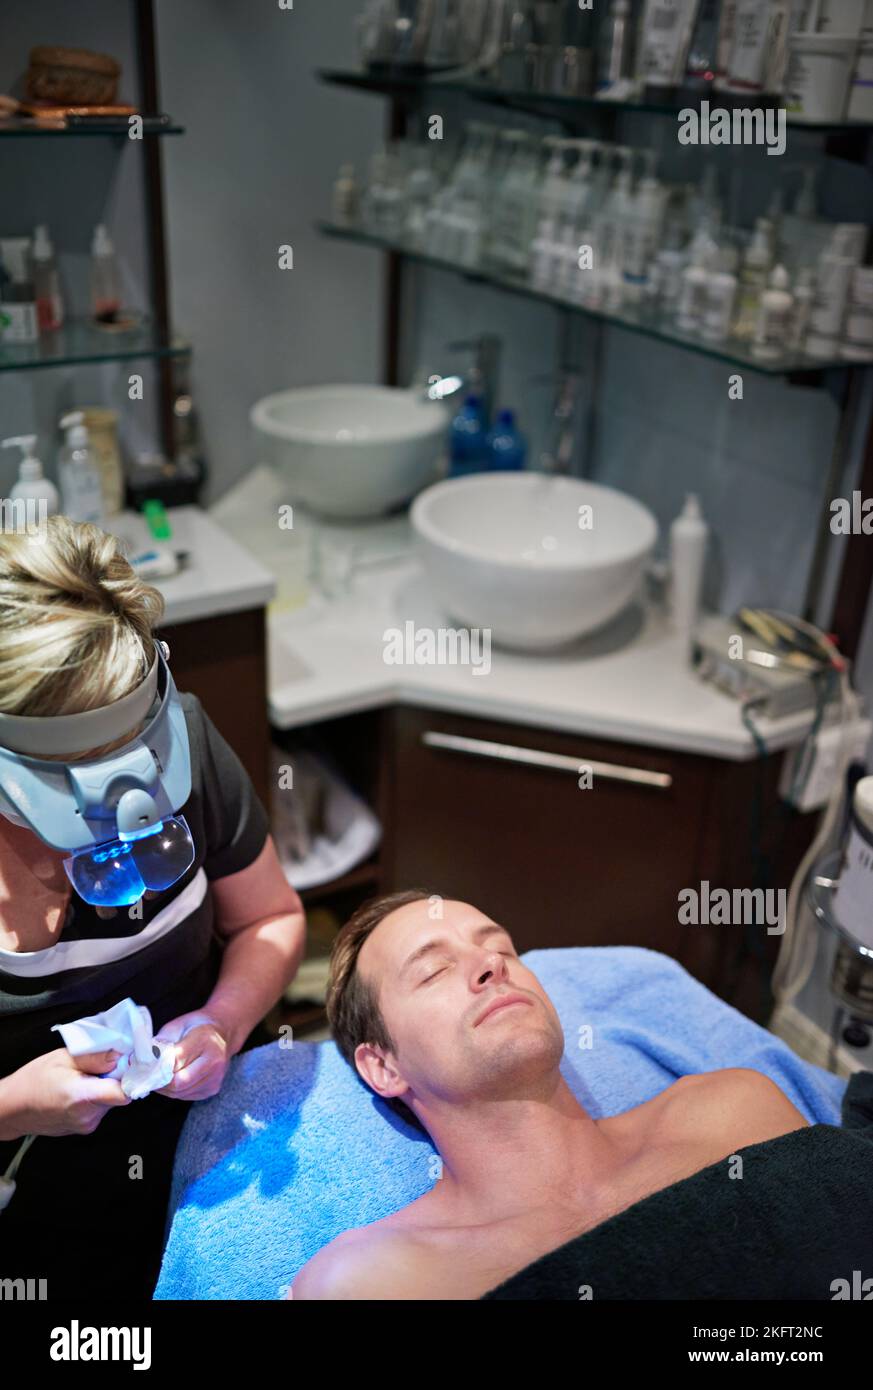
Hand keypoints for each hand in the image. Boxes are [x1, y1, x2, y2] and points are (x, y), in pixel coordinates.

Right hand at [0, 1047, 129, 1138]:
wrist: (12, 1108)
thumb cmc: (33, 1080)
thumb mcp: (63, 1058)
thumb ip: (95, 1057)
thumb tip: (122, 1055)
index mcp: (83, 1098)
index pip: (124, 1093)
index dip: (131, 1076)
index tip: (130, 1062)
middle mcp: (88, 1116)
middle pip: (119, 1094)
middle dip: (115, 1077)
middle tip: (99, 1064)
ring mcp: (86, 1125)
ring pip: (110, 1101)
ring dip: (104, 1088)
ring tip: (84, 1077)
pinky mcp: (84, 1128)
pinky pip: (100, 1109)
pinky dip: (96, 1097)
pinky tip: (79, 1089)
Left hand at [153, 1011, 230, 1100]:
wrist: (223, 1033)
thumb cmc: (196, 1026)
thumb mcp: (177, 1025)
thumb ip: (162, 1042)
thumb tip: (146, 1060)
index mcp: (205, 1040)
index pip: (176, 1061)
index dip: (158, 1066)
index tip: (145, 1066)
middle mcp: (214, 1061)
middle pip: (179, 1082)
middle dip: (160, 1081)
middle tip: (148, 1076)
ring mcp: (216, 1077)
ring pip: (180, 1093)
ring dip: (165, 1088)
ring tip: (158, 1077)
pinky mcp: (213, 1089)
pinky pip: (186, 1095)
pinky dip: (175, 1091)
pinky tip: (172, 1079)